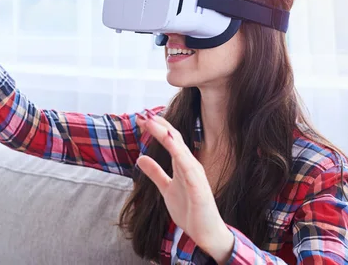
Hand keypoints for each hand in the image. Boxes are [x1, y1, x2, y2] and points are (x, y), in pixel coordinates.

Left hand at [136, 112, 234, 262]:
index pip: (170, 140)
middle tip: (143, 114)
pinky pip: (187, 166)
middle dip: (159, 126)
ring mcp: (196, 174)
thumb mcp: (166, 189)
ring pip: (180, 148)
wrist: (206, 233)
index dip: (157, 128)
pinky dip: (178, 152)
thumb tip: (140, 158)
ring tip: (152, 122)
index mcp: (183, 165)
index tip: (141, 118)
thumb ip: (155, 173)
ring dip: (166, 134)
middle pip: (175, 139)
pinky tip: (170, 141)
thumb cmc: (190, 210)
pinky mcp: (198, 186)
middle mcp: (190, 165)